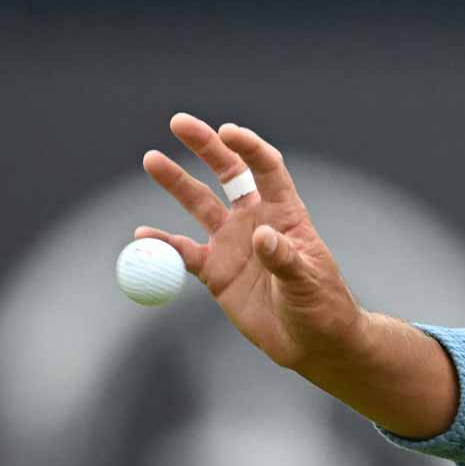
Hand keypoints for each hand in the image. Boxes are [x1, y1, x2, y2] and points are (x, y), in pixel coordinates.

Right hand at [138, 113, 365, 373]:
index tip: (228, 131)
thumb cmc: (322, 306)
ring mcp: (234, 244)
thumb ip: (284, 258)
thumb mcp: (307, 282)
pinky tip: (141, 236)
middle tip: (179, 122)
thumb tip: (262, 236)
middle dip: (206, 147)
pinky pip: (182, 253)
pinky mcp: (216, 271)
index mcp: (286, 214)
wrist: (312, 342)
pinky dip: (161, 245)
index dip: (248, 147)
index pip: (266, 169)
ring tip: (152, 159)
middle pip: (228, 174)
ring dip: (177, 183)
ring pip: (200, 205)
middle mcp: (256, 221)